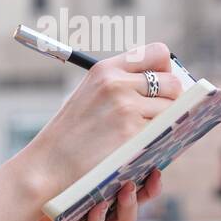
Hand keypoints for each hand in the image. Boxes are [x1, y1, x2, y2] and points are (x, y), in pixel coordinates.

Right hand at [19, 43, 182, 201]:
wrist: (48, 167)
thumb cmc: (70, 138)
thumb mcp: (91, 97)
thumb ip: (123, 86)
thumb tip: (169, 89)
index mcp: (106, 69)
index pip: (158, 53)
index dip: (166, 70)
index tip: (163, 86)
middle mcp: (117, 83)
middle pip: (172, 82)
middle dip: (172, 100)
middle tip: (159, 117)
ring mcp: (126, 107)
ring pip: (172, 110)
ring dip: (165, 125)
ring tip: (143, 136)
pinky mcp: (132, 133)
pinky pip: (164, 133)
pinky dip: (160, 142)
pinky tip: (142, 149)